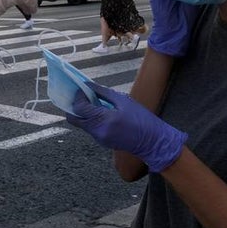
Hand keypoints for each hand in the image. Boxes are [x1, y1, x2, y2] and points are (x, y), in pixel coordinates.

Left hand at [66, 81, 186, 172]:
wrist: (152, 141)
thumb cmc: (141, 119)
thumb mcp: (124, 101)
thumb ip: (104, 93)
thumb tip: (88, 85)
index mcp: (104, 119)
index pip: (79, 108)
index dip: (78, 97)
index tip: (84, 89)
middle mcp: (98, 131)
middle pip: (74, 119)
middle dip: (75, 107)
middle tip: (85, 97)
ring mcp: (99, 139)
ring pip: (82, 124)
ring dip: (85, 113)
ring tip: (98, 104)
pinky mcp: (102, 142)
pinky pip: (91, 129)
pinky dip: (92, 120)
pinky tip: (104, 114)